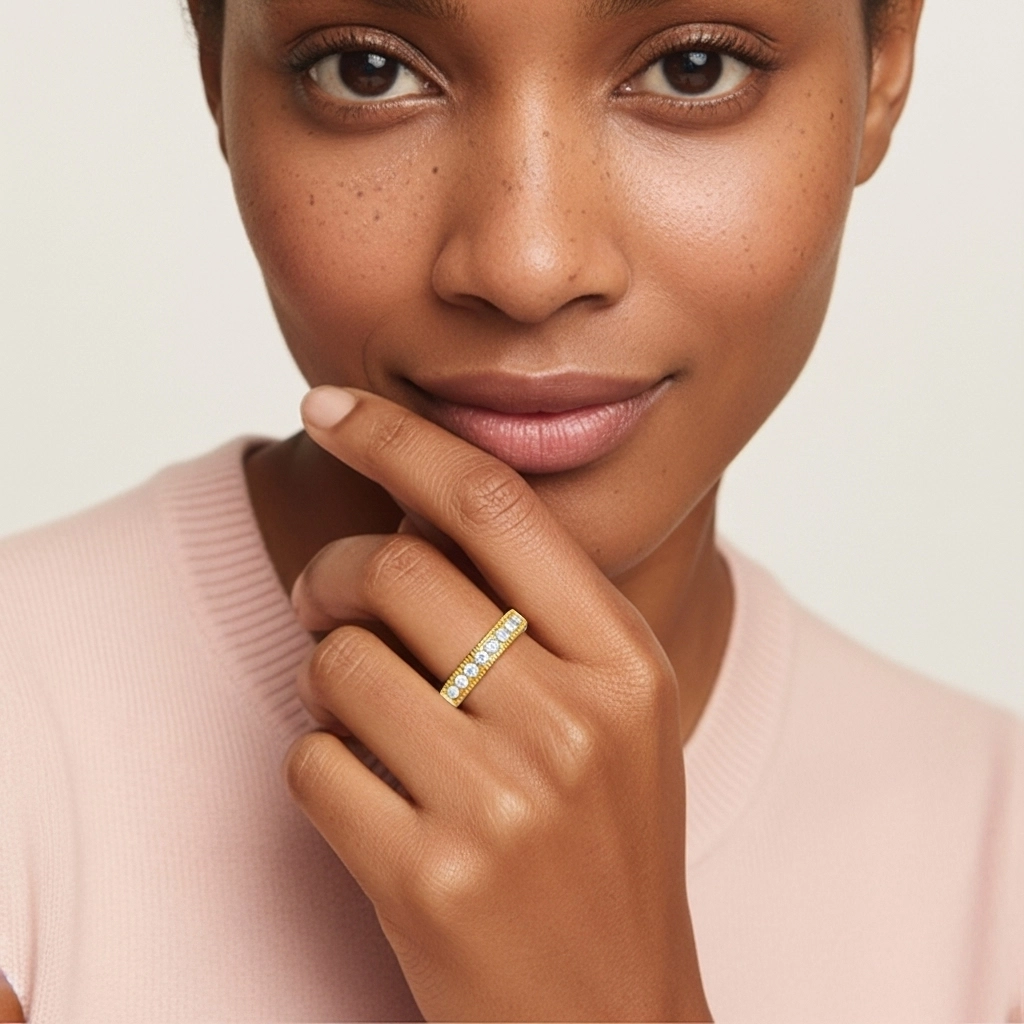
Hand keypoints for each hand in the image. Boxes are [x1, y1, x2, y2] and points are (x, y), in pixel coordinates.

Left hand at [284, 386, 712, 1022]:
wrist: (610, 1016)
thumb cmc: (604, 850)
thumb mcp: (615, 714)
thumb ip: (539, 609)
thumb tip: (412, 503)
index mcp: (624, 660)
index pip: (493, 503)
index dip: (399, 439)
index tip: (330, 406)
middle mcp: (571, 718)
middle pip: (393, 568)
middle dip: (331, 573)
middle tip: (324, 599)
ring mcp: (500, 799)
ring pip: (338, 661)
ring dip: (326, 678)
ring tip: (367, 718)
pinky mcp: (426, 875)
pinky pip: (311, 759)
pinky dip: (318, 765)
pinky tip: (369, 798)